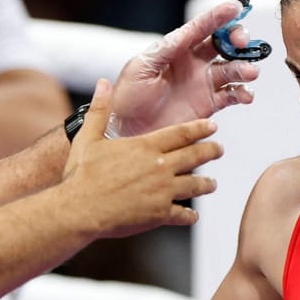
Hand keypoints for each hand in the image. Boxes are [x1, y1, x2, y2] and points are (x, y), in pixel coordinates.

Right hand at [61, 79, 221, 237]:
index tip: (213, 126)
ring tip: (212, 184)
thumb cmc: (81, 174)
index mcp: (146, 147)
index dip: (200, 129)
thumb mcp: (88, 138)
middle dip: (211, 151)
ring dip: (206, 184)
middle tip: (220, 150)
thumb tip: (102, 83)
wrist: (80, 209)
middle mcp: (160, 167)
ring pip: (195, 185)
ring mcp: (162, 192)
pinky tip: (192, 215)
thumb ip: (99, 110)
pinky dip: (189, 215)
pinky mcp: (159, 214)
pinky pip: (182, 215)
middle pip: (195, 156)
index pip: (182, 133)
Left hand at [108, 0, 260, 136]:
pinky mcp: (208, 104)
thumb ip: (164, 50)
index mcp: (176, 49)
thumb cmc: (127, 98)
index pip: (201, 27)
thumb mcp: (140, 68)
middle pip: (223, 44)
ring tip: (249, 72)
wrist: (127, 131)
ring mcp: (202, 83)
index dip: (218, 16)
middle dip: (236, 39)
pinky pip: (232, 95)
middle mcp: (193, 63)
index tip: (235, 7)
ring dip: (244, 67)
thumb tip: (185, 33)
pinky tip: (245, 95)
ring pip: (232, 69)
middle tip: (242, 43)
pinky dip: (243, 93)